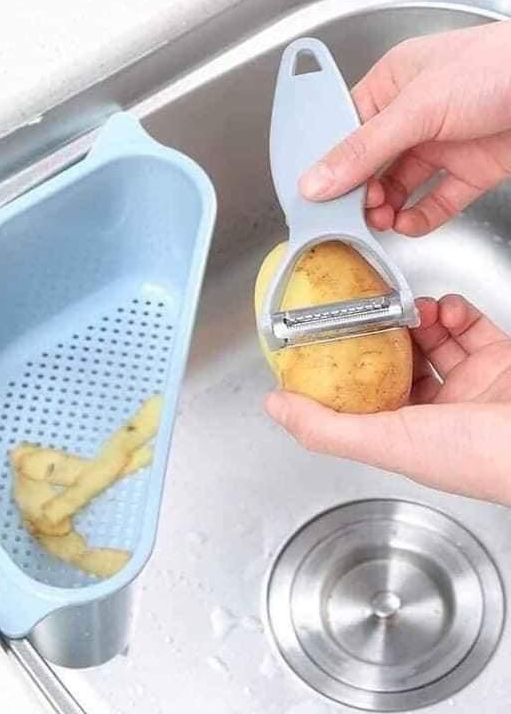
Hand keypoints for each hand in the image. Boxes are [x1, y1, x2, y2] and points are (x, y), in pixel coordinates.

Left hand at [265, 295, 510, 504]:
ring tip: (413, 307)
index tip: (326, 341)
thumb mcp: (384, 440)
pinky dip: (457, 313)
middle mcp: (440, 414)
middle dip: (385, 337)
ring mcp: (474, 388)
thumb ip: (324, 426)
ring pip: (435, 344)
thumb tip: (274, 406)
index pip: (364, 401)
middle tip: (374, 312)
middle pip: (400, 366)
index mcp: (408, 436)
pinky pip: (474, 329)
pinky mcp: (505, 363)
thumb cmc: (478, 455)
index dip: (345, 373)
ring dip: (419, 320)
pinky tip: (447, 308)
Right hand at [300, 22, 510, 235]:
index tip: (317, 195)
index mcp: (392, 85)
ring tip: (380, 220)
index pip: (345, 131)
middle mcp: (414, 116)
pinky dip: (420, 218)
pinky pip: (435, 202)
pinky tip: (408, 224)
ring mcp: (442, 144)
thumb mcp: (417, 107)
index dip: (329, 164)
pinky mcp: (469, 170)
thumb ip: (363, 150)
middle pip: (370, 165)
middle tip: (351, 213)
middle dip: (358, 192)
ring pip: (399, 187)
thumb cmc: (501, 67)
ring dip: (386, 209)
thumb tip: (316, 182)